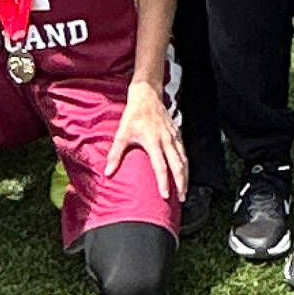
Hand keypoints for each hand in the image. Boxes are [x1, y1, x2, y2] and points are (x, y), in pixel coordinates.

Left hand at [104, 79, 187, 200]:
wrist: (147, 96)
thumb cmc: (133, 115)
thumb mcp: (121, 133)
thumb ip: (115, 154)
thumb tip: (107, 173)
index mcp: (153, 141)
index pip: (161, 167)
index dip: (163, 182)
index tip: (165, 196)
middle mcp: (167, 140)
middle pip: (178, 166)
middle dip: (181, 183)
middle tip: (181, 198)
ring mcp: (174, 136)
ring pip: (184, 160)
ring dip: (186, 176)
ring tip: (184, 190)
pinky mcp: (177, 133)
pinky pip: (184, 151)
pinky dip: (186, 164)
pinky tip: (185, 172)